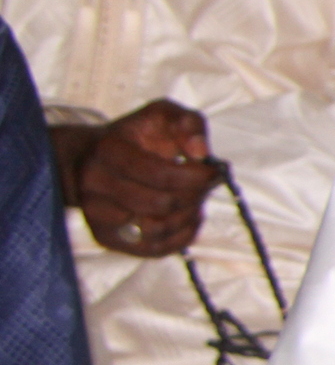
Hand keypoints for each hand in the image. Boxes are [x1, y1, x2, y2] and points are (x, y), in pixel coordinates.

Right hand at [53, 100, 216, 255]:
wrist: (91, 158)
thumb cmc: (136, 136)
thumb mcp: (163, 115)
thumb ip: (188, 124)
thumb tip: (201, 152)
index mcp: (109, 150)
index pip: (159, 174)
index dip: (195, 177)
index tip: (213, 172)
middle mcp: (95, 184)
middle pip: (160, 204)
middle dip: (193, 196)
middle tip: (205, 186)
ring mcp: (96, 213)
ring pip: (155, 229)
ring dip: (187, 217)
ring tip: (195, 201)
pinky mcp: (105, 236)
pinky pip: (151, 249)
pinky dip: (180, 238)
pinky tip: (188, 219)